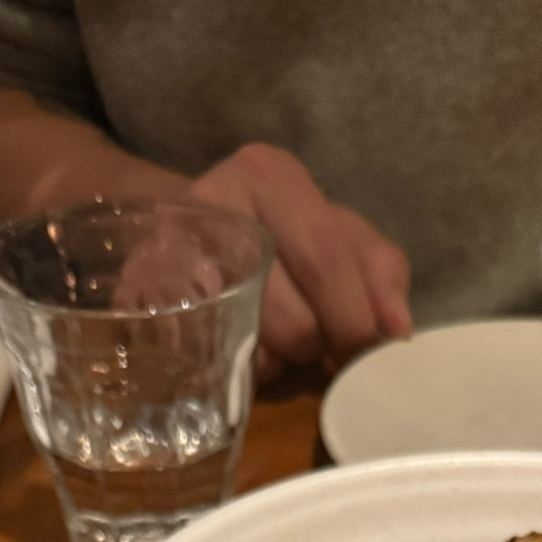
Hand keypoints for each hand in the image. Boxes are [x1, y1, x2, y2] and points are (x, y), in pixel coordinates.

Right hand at [188, 143, 411, 373]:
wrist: (184, 234)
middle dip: (318, 344)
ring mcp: (174, 253)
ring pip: (257, 347)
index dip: (354, 318)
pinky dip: (240, 366)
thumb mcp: (337, 235)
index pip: (326, 258)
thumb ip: (379, 271)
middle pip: (294, 316)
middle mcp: (218, 201)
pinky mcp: (145, 299)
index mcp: (272, 175)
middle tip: (318, 343)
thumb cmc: (274, 235)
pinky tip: (242, 345)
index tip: (364, 349)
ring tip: (275, 334)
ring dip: (279, 358)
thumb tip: (396, 329)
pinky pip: (215, 362)